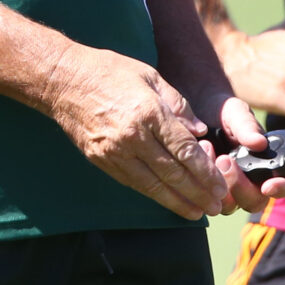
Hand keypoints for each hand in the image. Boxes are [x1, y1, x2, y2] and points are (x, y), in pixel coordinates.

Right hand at [44, 45, 226, 219]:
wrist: (63, 81)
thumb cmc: (109, 71)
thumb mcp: (150, 75)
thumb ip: (178, 104)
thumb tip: (200, 131)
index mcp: (149, 112)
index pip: (184, 150)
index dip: (205, 172)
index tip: (220, 185)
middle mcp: (133, 136)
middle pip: (172, 172)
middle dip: (198, 192)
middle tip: (216, 205)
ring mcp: (115, 151)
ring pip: (153, 185)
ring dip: (178, 202)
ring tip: (197, 212)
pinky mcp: (102, 161)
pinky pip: (133, 183)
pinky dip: (153, 195)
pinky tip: (168, 201)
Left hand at [201, 94, 284, 215]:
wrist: (198, 110)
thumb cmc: (224, 112)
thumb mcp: (236, 113)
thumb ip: (247, 126)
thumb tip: (260, 143)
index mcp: (270, 163)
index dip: (281, 188)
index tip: (267, 186)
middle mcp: (253, 181)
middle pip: (255, 201)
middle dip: (240, 186)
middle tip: (224, 159)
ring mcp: (231, 190)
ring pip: (230, 206)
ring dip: (219, 183)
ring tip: (207, 148)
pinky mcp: (209, 191)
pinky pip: (207, 199)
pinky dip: (201, 182)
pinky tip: (195, 156)